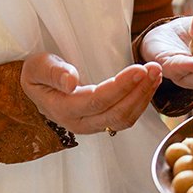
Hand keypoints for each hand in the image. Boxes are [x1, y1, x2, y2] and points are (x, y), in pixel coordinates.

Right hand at [20, 53, 161, 134]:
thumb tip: (71, 81)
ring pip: (124, 119)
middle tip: (155, 68)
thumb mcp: (37, 67)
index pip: (98, 101)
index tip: (139, 69)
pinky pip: (125, 117)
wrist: (36, 87)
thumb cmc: (37, 74)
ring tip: (156, 74)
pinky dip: (140, 101)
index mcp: (64, 109)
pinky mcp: (101, 122)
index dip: (121, 87)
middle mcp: (79, 123)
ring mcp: (92, 125)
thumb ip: (53, 72)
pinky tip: (149, 83)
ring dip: (143, 97)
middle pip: (116, 113)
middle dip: (139, 91)